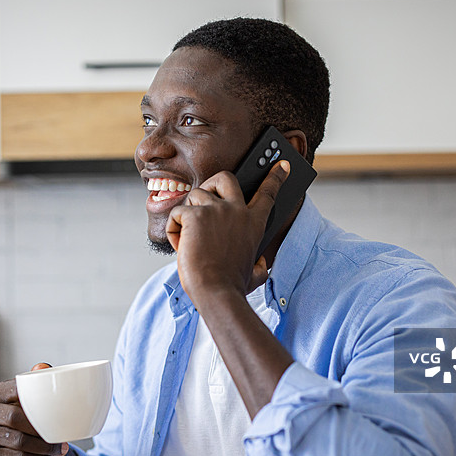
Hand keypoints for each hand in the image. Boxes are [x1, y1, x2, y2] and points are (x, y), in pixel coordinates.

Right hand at [0, 363, 68, 455]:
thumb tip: (43, 367)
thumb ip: (40, 378)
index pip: (14, 390)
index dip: (31, 396)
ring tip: (59, 448)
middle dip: (40, 428)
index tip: (50, 405)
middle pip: (14, 418)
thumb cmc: (32, 409)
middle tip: (60, 433)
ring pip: (18, 441)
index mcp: (0, 392)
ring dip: (42, 446)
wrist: (25, 436)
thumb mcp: (36, 392)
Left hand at [166, 160, 289, 300]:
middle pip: (225, 178)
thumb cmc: (233, 286)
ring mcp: (215, 210)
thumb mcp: (255, 274)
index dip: (275, 176)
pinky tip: (182, 246)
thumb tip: (262, 264)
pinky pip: (178, 213)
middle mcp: (237, 211)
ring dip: (188, 215)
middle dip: (212, 183)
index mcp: (254, 224)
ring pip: (195, 196)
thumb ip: (260, 265)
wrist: (216, 292)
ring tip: (190, 240)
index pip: (268, 193)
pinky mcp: (194, 215)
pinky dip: (175, 230)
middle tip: (205, 201)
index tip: (281, 164)